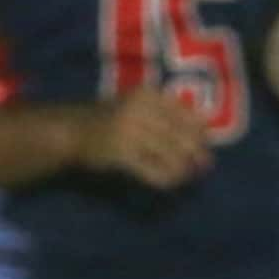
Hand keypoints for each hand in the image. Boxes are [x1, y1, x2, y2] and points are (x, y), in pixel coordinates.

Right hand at [74, 87, 212, 188]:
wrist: (71, 130)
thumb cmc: (112, 118)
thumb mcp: (140, 105)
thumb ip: (170, 114)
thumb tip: (207, 132)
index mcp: (149, 95)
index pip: (189, 116)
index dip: (202, 136)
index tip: (205, 147)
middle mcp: (141, 110)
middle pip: (183, 138)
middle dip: (197, 155)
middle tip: (203, 167)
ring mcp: (130, 132)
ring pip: (172, 156)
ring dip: (183, 170)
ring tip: (185, 176)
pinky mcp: (121, 154)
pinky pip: (154, 171)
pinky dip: (166, 180)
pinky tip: (169, 183)